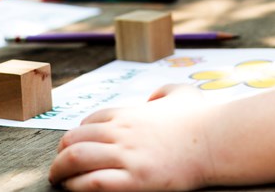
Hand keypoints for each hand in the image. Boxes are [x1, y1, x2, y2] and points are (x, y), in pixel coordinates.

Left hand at [51, 85, 214, 190]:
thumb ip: (164, 91)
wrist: (217, 140)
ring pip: (76, 160)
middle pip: (74, 139)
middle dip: (61, 154)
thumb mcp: (181, 93)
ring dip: (60, 171)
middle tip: (57, 167)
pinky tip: (73, 190)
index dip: (76, 135)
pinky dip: (76, 186)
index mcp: (129, 113)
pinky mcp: (135, 179)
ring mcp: (127, 155)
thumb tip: (153, 99)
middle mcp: (122, 131)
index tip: (73, 147)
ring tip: (58, 181)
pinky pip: (92, 183)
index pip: (88, 122)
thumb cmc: (201, 118)